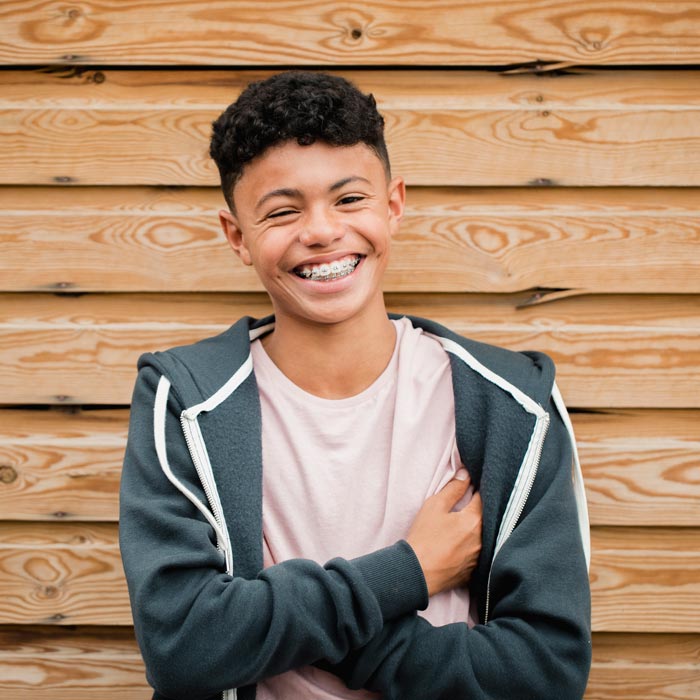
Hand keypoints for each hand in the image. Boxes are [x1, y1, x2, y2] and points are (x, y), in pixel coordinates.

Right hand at [406, 470, 481, 596]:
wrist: (417, 573)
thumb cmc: (424, 537)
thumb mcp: (434, 506)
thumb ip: (453, 488)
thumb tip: (466, 474)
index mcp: (474, 520)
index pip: (483, 497)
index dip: (477, 489)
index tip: (471, 486)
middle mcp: (482, 539)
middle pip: (485, 517)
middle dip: (477, 510)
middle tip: (465, 505)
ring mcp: (479, 557)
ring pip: (483, 536)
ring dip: (476, 529)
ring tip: (461, 526)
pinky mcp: (473, 571)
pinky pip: (478, 553)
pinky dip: (472, 546)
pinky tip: (459, 545)